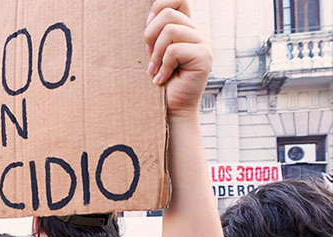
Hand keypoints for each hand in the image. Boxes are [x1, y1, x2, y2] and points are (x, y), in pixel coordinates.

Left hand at [145, 0, 211, 117]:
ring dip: (155, 54)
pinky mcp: (204, 56)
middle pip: (168, 14)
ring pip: (170, 31)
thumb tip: (150, 16)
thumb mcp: (155, 52)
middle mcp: (199, 33)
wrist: (172, 108)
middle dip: (150, 36)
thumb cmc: (162, 82)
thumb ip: (157, 33)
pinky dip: (162, 66)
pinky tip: (162, 78)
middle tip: (150, 57)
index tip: (149, 30)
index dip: (159, 7)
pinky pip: (173, 50)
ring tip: (155, 70)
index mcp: (188, 29)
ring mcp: (204, 44)